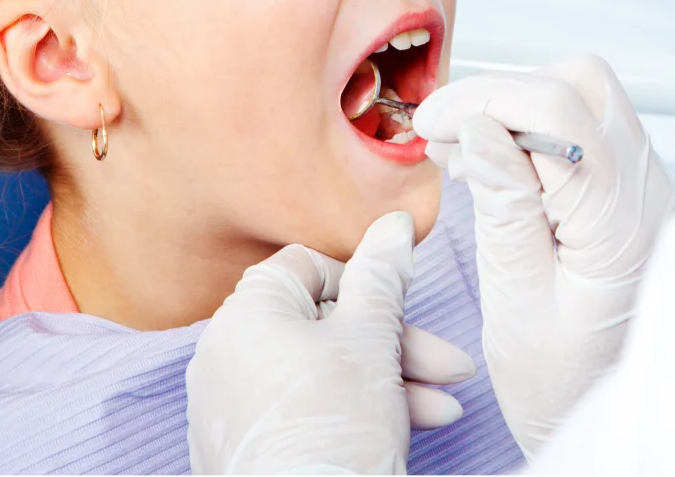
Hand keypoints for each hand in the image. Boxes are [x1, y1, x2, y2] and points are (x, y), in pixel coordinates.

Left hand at [186, 212, 477, 475]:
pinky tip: (408, 429)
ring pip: (322, 373)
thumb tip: (394, 223)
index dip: (364, 283)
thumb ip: (383, 275)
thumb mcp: (372, 337)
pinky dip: (352, 414)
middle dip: (397, 345)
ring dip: (390, 383)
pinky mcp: (242, 451)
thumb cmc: (336, 426)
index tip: (404, 306)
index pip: (308, 267)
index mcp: (246, 313)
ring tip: (444, 411)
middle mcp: (224, 355)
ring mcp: (229, 408)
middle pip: (324, 326)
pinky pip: (303, 411)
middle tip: (449, 367)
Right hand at [413, 55, 674, 457]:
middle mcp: (652, 194)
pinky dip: (539, 134)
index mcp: (623, 224)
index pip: (560, 113)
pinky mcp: (636, 194)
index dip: (484, 102)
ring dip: (520, 111)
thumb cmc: (568, 386)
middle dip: (505, 96)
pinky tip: (500, 167)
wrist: (618, 421)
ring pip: (589, 100)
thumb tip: (479, 126)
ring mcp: (651, 190)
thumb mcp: (517, 304)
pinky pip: (591, 132)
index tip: (432, 124)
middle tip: (447, 134)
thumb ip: (504, 209)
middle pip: (583, 87)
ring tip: (467, 153)